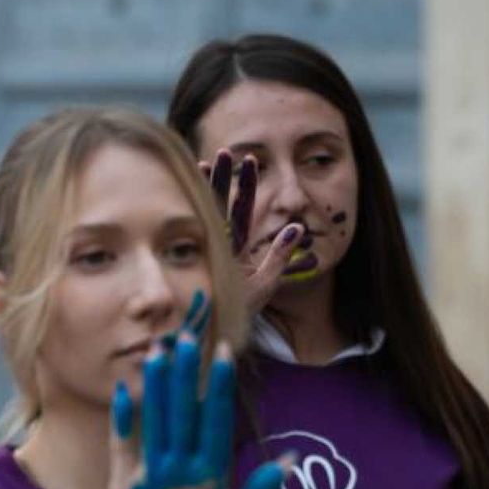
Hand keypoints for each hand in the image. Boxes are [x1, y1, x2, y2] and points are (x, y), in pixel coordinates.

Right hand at [105, 334, 289, 488]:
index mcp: (209, 475)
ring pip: (156, 420)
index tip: (224, 355)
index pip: (215, 422)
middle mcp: (181, 466)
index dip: (218, 389)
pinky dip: (124, 421)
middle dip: (185, 376)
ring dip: (156, 388)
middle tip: (185, 336)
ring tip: (157, 353)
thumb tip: (285, 461)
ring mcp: (152, 473)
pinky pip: (124, 446)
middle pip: (183, 412)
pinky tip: (125, 393)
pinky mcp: (126, 485)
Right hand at [202, 150, 306, 316]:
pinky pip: (196, 233)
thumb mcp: (266, 283)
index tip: (247, 159)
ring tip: (205, 161)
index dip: (244, 184)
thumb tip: (297, 227)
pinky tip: (190, 192)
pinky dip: (193, 212)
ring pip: (206, 214)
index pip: (240, 209)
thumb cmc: (240, 314)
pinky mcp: (197, 261)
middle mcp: (219, 245)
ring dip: (207, 188)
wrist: (217, 337)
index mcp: (237, 247)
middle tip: (223, 151)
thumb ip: (281, 256)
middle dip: (222, 178)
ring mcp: (205, 252)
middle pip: (221, 204)